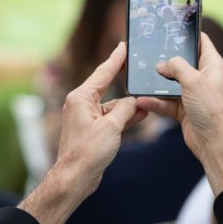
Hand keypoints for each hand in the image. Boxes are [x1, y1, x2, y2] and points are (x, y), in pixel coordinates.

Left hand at [56, 41, 146, 194]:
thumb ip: (126, 109)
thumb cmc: (87, 152)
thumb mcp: (111, 126)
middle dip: (126, 82)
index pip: (103, 73)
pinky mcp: (93, 130)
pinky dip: (125, 116)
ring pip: (113, 104)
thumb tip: (134, 101)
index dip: (116, 59)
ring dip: (129, 105)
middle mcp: (82, 104)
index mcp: (81, 98)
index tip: (123, 45)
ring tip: (147, 100)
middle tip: (139, 68)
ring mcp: (87, 117)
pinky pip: (112, 117)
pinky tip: (140, 114)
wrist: (75, 178)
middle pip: (108, 87)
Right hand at [136, 33, 222, 194]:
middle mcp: (203, 78)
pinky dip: (154, 102)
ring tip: (139, 78)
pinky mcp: (184, 110)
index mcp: (212, 65)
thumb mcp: (194, 81)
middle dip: (164, 59)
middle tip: (147, 52)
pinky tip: (142, 100)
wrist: (215, 144)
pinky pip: (165, 102)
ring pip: (170, 84)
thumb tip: (161, 65)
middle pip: (181, 62)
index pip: (200, 41)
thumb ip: (176, 67)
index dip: (187, 33)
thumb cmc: (212, 110)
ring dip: (155, 84)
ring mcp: (193, 94)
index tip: (171, 26)